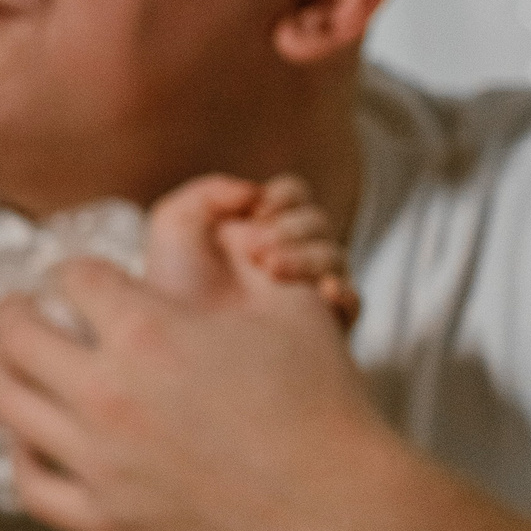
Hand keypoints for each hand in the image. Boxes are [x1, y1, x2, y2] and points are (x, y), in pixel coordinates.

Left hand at [0, 254, 390, 530]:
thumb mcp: (287, 304)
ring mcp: (100, 463)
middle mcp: (108, 393)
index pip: (72, 277)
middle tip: (10, 309)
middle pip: (13, 333)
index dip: (76, 270)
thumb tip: (213, 218)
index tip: (79, 278)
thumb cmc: (325, 406)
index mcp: (147, 331)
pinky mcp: (107, 522)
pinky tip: (25, 436)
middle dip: (9, 312)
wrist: (345, 515)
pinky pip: (29, 484)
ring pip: (5, 403)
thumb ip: (235, 256)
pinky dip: (18, 454)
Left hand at [146, 172, 358, 328]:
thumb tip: (255, 191)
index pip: (294, 196)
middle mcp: (284, 255)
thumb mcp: (176, 223)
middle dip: (293, 226)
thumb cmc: (176, 282)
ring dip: (307, 256)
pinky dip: (344, 292)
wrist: (185, 339)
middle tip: (258, 248)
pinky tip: (323, 291)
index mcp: (255, 228)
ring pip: (336, 256)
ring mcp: (305, 289)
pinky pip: (354, 302)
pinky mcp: (321, 324)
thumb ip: (211, 190)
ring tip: (271, 269)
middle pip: (318, 221)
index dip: (284, 196)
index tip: (260, 208)